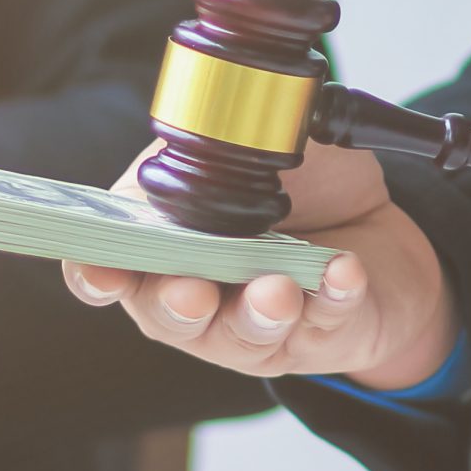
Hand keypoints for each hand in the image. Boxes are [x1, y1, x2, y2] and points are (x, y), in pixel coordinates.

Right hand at [61, 140, 458, 387]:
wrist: (375, 218)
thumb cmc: (297, 183)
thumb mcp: (250, 144)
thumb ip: (213, 144)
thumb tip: (205, 137)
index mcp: (162, 244)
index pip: (107, 267)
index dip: (95, 273)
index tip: (102, 270)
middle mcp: (198, 293)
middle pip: (168, 315)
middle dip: (176, 304)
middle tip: (193, 291)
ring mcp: (256, 324)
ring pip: (244, 332)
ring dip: (259, 312)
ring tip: (279, 290)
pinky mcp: (319, 333)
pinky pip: (325, 321)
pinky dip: (335, 295)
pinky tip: (344, 271)